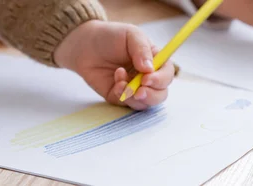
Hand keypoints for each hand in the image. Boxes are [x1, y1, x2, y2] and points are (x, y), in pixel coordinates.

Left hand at [55, 21, 174, 109]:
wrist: (85, 45)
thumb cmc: (111, 36)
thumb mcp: (130, 35)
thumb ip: (142, 50)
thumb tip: (149, 69)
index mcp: (155, 61)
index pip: (167, 74)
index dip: (161, 79)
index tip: (147, 79)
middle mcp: (147, 77)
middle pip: (161, 94)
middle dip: (152, 95)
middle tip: (139, 91)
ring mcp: (134, 88)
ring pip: (146, 103)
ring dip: (135, 97)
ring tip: (122, 82)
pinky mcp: (120, 96)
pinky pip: (127, 104)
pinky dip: (122, 95)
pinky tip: (115, 80)